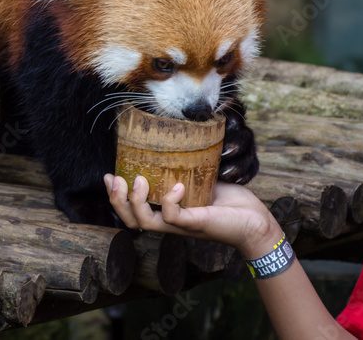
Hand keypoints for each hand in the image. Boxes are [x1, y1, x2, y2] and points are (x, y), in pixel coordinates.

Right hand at [104, 174, 281, 258]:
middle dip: (116, 200)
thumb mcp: (201, 179)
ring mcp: (181, 225)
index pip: (130, 211)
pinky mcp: (196, 224)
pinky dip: (171, 200)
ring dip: (135, 201)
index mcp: (165, 212)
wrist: (254, 220)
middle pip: (129, 220)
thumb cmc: (229, 200)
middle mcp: (168, 221)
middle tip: (116, 179)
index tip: (108, 175)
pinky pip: (174, 217)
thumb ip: (187, 166)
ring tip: (140, 181)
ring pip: (144, 222)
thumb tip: (178, 135)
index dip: (114, 197)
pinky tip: (177, 186)